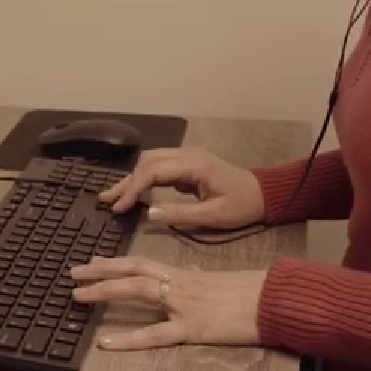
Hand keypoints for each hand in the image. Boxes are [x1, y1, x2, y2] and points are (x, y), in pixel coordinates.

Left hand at [69, 256, 266, 350]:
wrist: (274, 300)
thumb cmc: (253, 290)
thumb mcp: (224, 279)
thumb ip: (204, 277)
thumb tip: (195, 272)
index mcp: (186, 274)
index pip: (144, 263)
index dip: (117, 262)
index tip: (94, 262)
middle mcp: (180, 284)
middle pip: (133, 271)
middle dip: (101, 271)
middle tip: (74, 273)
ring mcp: (184, 305)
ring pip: (138, 292)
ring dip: (105, 291)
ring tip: (79, 296)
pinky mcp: (193, 328)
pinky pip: (155, 335)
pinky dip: (128, 339)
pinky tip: (106, 342)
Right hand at [98, 146, 265, 229]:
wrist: (264, 194)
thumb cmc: (242, 205)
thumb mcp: (214, 215)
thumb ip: (181, 214)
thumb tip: (148, 214)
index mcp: (194, 164)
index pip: (154, 171)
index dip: (133, 188)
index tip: (119, 207)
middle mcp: (188, 155)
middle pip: (148, 161)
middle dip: (127, 181)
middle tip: (106, 200)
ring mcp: (188, 158)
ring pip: (152, 162)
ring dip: (133, 178)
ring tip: (113, 196)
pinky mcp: (189, 165)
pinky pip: (160, 167)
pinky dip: (144, 178)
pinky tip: (134, 193)